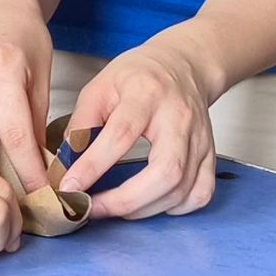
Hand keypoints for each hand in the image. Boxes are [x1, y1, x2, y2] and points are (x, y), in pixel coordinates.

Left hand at [61, 39, 216, 219]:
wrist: (182, 66)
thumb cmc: (138, 77)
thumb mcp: (99, 87)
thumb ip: (81, 125)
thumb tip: (65, 167)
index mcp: (147, 94)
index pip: (121, 135)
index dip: (93, 166)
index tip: (70, 187)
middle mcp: (179, 118)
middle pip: (165, 171)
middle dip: (125, 200)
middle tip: (93, 208)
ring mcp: (200, 138)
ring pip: (181, 189)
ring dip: (142, 209)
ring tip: (113, 207)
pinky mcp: (210, 155)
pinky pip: (199, 194)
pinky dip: (173, 208)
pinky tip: (150, 202)